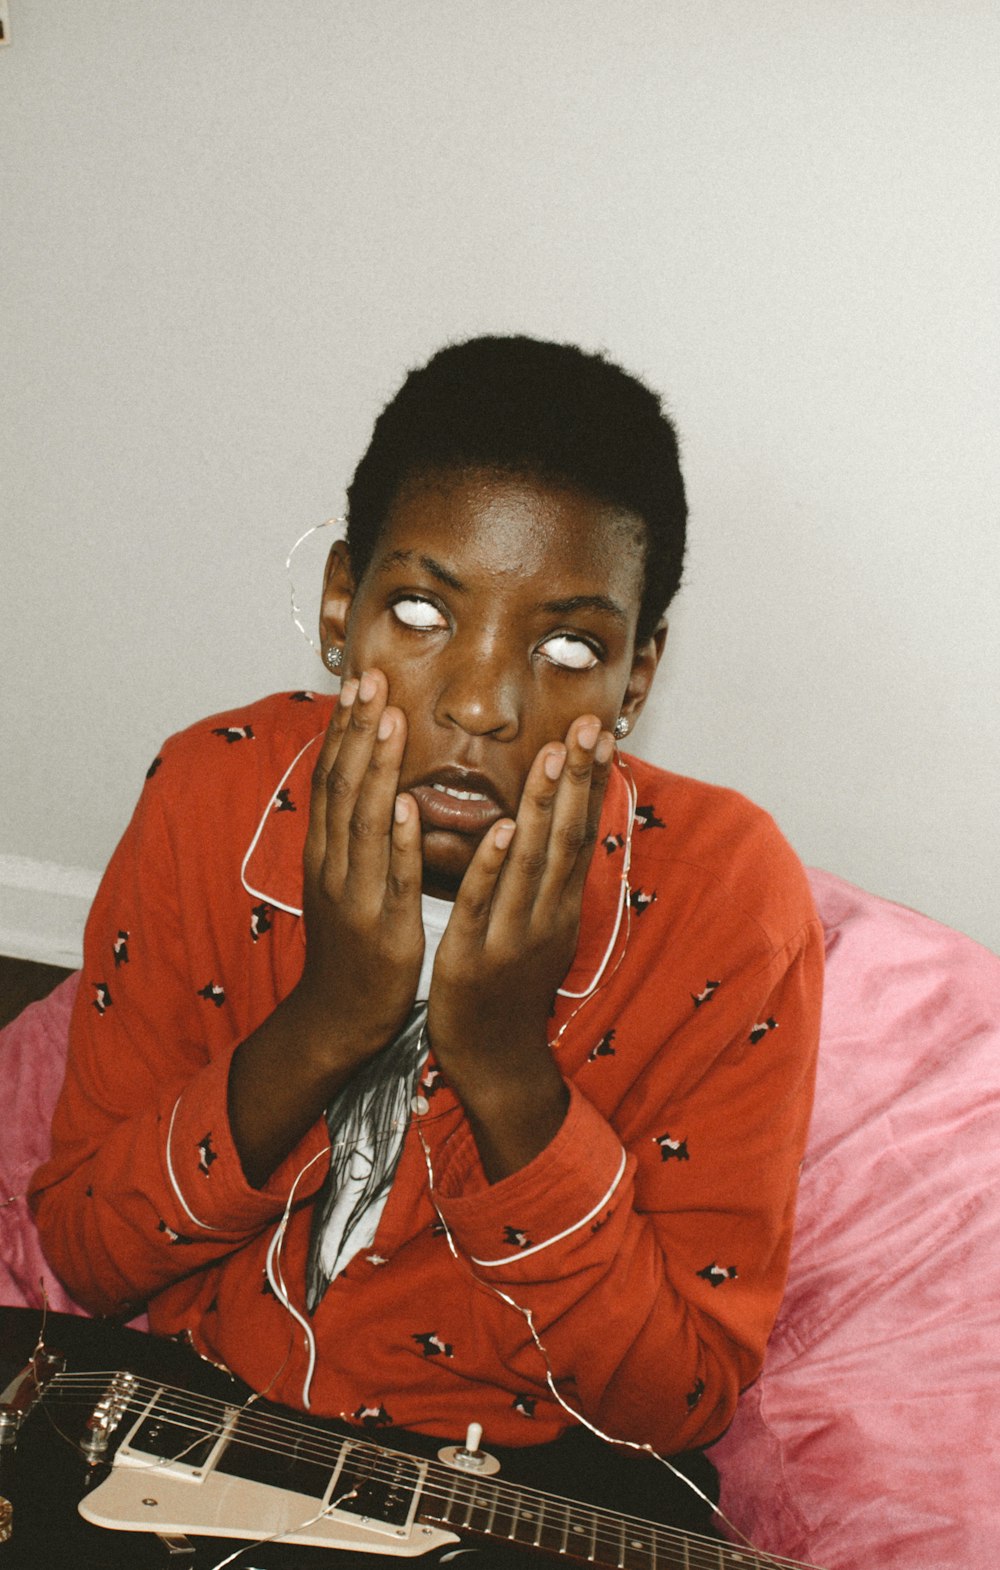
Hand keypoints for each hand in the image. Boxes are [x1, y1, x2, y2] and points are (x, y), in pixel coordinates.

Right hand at [296, 669, 424, 1067]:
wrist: (337, 1019)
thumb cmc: (350, 948)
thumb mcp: (343, 883)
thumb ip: (353, 837)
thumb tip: (370, 785)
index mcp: (326, 853)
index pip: (332, 777)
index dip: (344, 729)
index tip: (359, 683)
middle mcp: (333, 866)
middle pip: (342, 786)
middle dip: (358, 730)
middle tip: (371, 679)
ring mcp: (355, 896)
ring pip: (364, 822)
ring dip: (377, 769)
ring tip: (391, 721)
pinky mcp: (383, 928)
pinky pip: (393, 877)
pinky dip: (399, 841)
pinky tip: (408, 807)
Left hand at [427, 716, 614, 1178]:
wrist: (493, 1061)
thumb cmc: (508, 988)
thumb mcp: (538, 929)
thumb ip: (545, 880)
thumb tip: (556, 829)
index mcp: (559, 904)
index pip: (580, 831)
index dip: (590, 781)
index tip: (601, 732)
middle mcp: (546, 914)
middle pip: (567, 837)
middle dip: (578, 778)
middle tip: (591, 724)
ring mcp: (513, 936)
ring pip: (532, 862)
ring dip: (543, 808)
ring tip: (552, 756)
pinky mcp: (473, 957)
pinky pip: (483, 904)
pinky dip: (491, 867)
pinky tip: (499, 830)